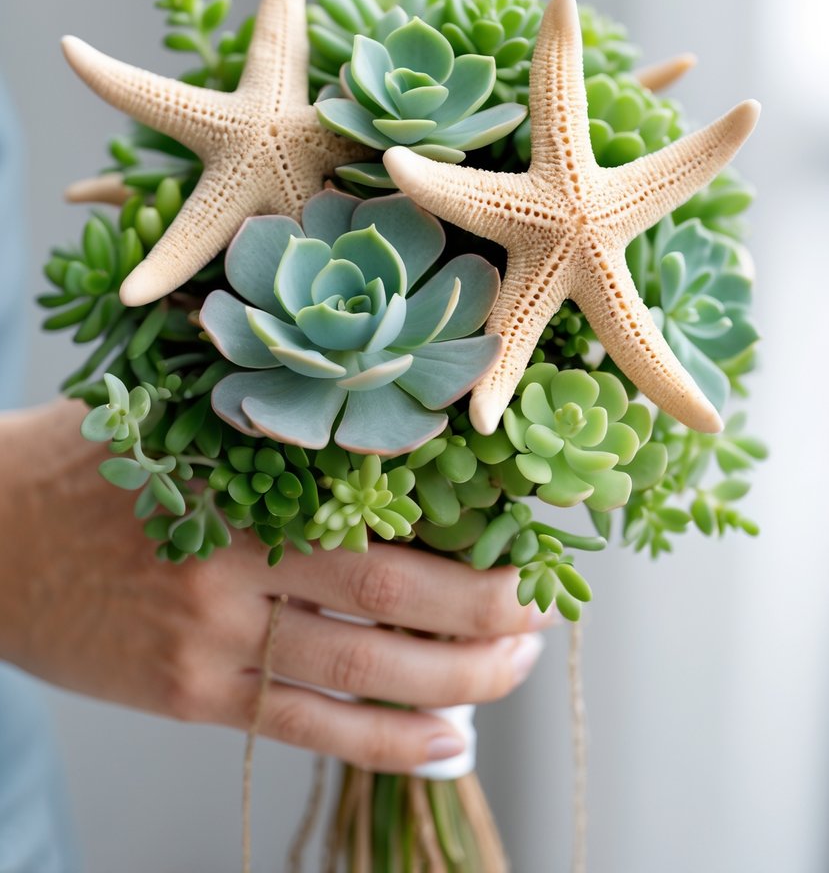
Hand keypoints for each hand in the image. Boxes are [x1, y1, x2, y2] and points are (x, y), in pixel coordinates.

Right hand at [0, 399, 554, 771]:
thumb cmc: (85, 463)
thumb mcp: (170, 409)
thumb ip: (265, 411)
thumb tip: (373, 394)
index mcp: (238, 477)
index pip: (379, 503)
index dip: (464, 521)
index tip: (525, 522)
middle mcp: (233, 561)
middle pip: (391, 596)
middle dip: (484, 610)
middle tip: (540, 609)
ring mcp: (212, 638)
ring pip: (364, 672)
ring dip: (457, 680)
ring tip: (516, 672)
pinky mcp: (192, 696)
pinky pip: (308, 727)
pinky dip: (387, 744)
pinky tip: (448, 747)